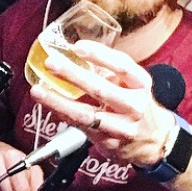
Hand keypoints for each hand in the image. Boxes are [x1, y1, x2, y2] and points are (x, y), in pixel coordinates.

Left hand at [31, 41, 175, 168]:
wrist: (153, 140)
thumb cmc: (135, 104)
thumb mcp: (130, 84)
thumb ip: (107, 70)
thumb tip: (73, 53)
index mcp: (140, 84)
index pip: (122, 65)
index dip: (99, 55)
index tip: (77, 47)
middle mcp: (134, 105)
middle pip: (101, 89)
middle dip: (73, 75)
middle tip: (51, 64)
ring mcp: (122, 127)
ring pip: (86, 114)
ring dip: (59, 102)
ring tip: (38, 91)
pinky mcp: (109, 143)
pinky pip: (81, 127)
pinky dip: (63, 115)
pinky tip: (49, 105)